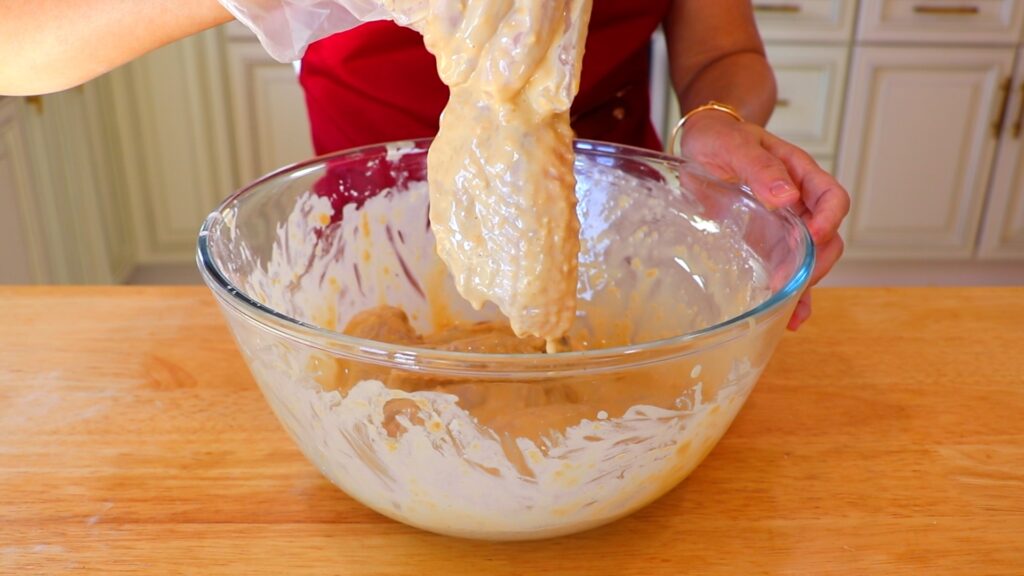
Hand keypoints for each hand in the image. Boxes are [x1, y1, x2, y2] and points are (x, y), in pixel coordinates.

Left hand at [677, 111, 850, 329]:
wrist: (701, 144)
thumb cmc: (721, 137)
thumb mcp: (735, 145)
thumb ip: (760, 167)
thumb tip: (787, 195)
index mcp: (799, 174)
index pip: (832, 199)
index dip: (828, 220)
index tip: (812, 237)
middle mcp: (799, 203)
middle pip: (828, 237)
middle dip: (815, 263)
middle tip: (789, 281)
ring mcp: (784, 227)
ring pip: (810, 260)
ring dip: (805, 286)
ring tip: (789, 310)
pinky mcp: (766, 244)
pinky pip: (786, 270)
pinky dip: (790, 294)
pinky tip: (787, 316)